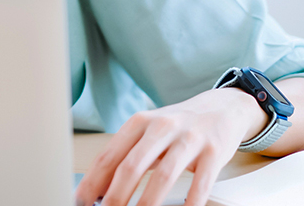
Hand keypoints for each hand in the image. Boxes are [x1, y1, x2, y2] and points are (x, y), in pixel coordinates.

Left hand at [75, 88, 265, 205]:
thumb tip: (98, 188)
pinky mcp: (214, 151)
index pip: (109, 155)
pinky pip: (200, 183)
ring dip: (147, 204)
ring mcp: (189, 138)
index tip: (82, 200)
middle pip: (132, 165)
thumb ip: (126, 156)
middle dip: (116, 196)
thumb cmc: (177, 127)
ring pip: (163, 176)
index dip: (93, 181)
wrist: (222, 108)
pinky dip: (189, 203)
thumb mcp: (148, 134)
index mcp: (139, 122)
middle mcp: (162, 127)